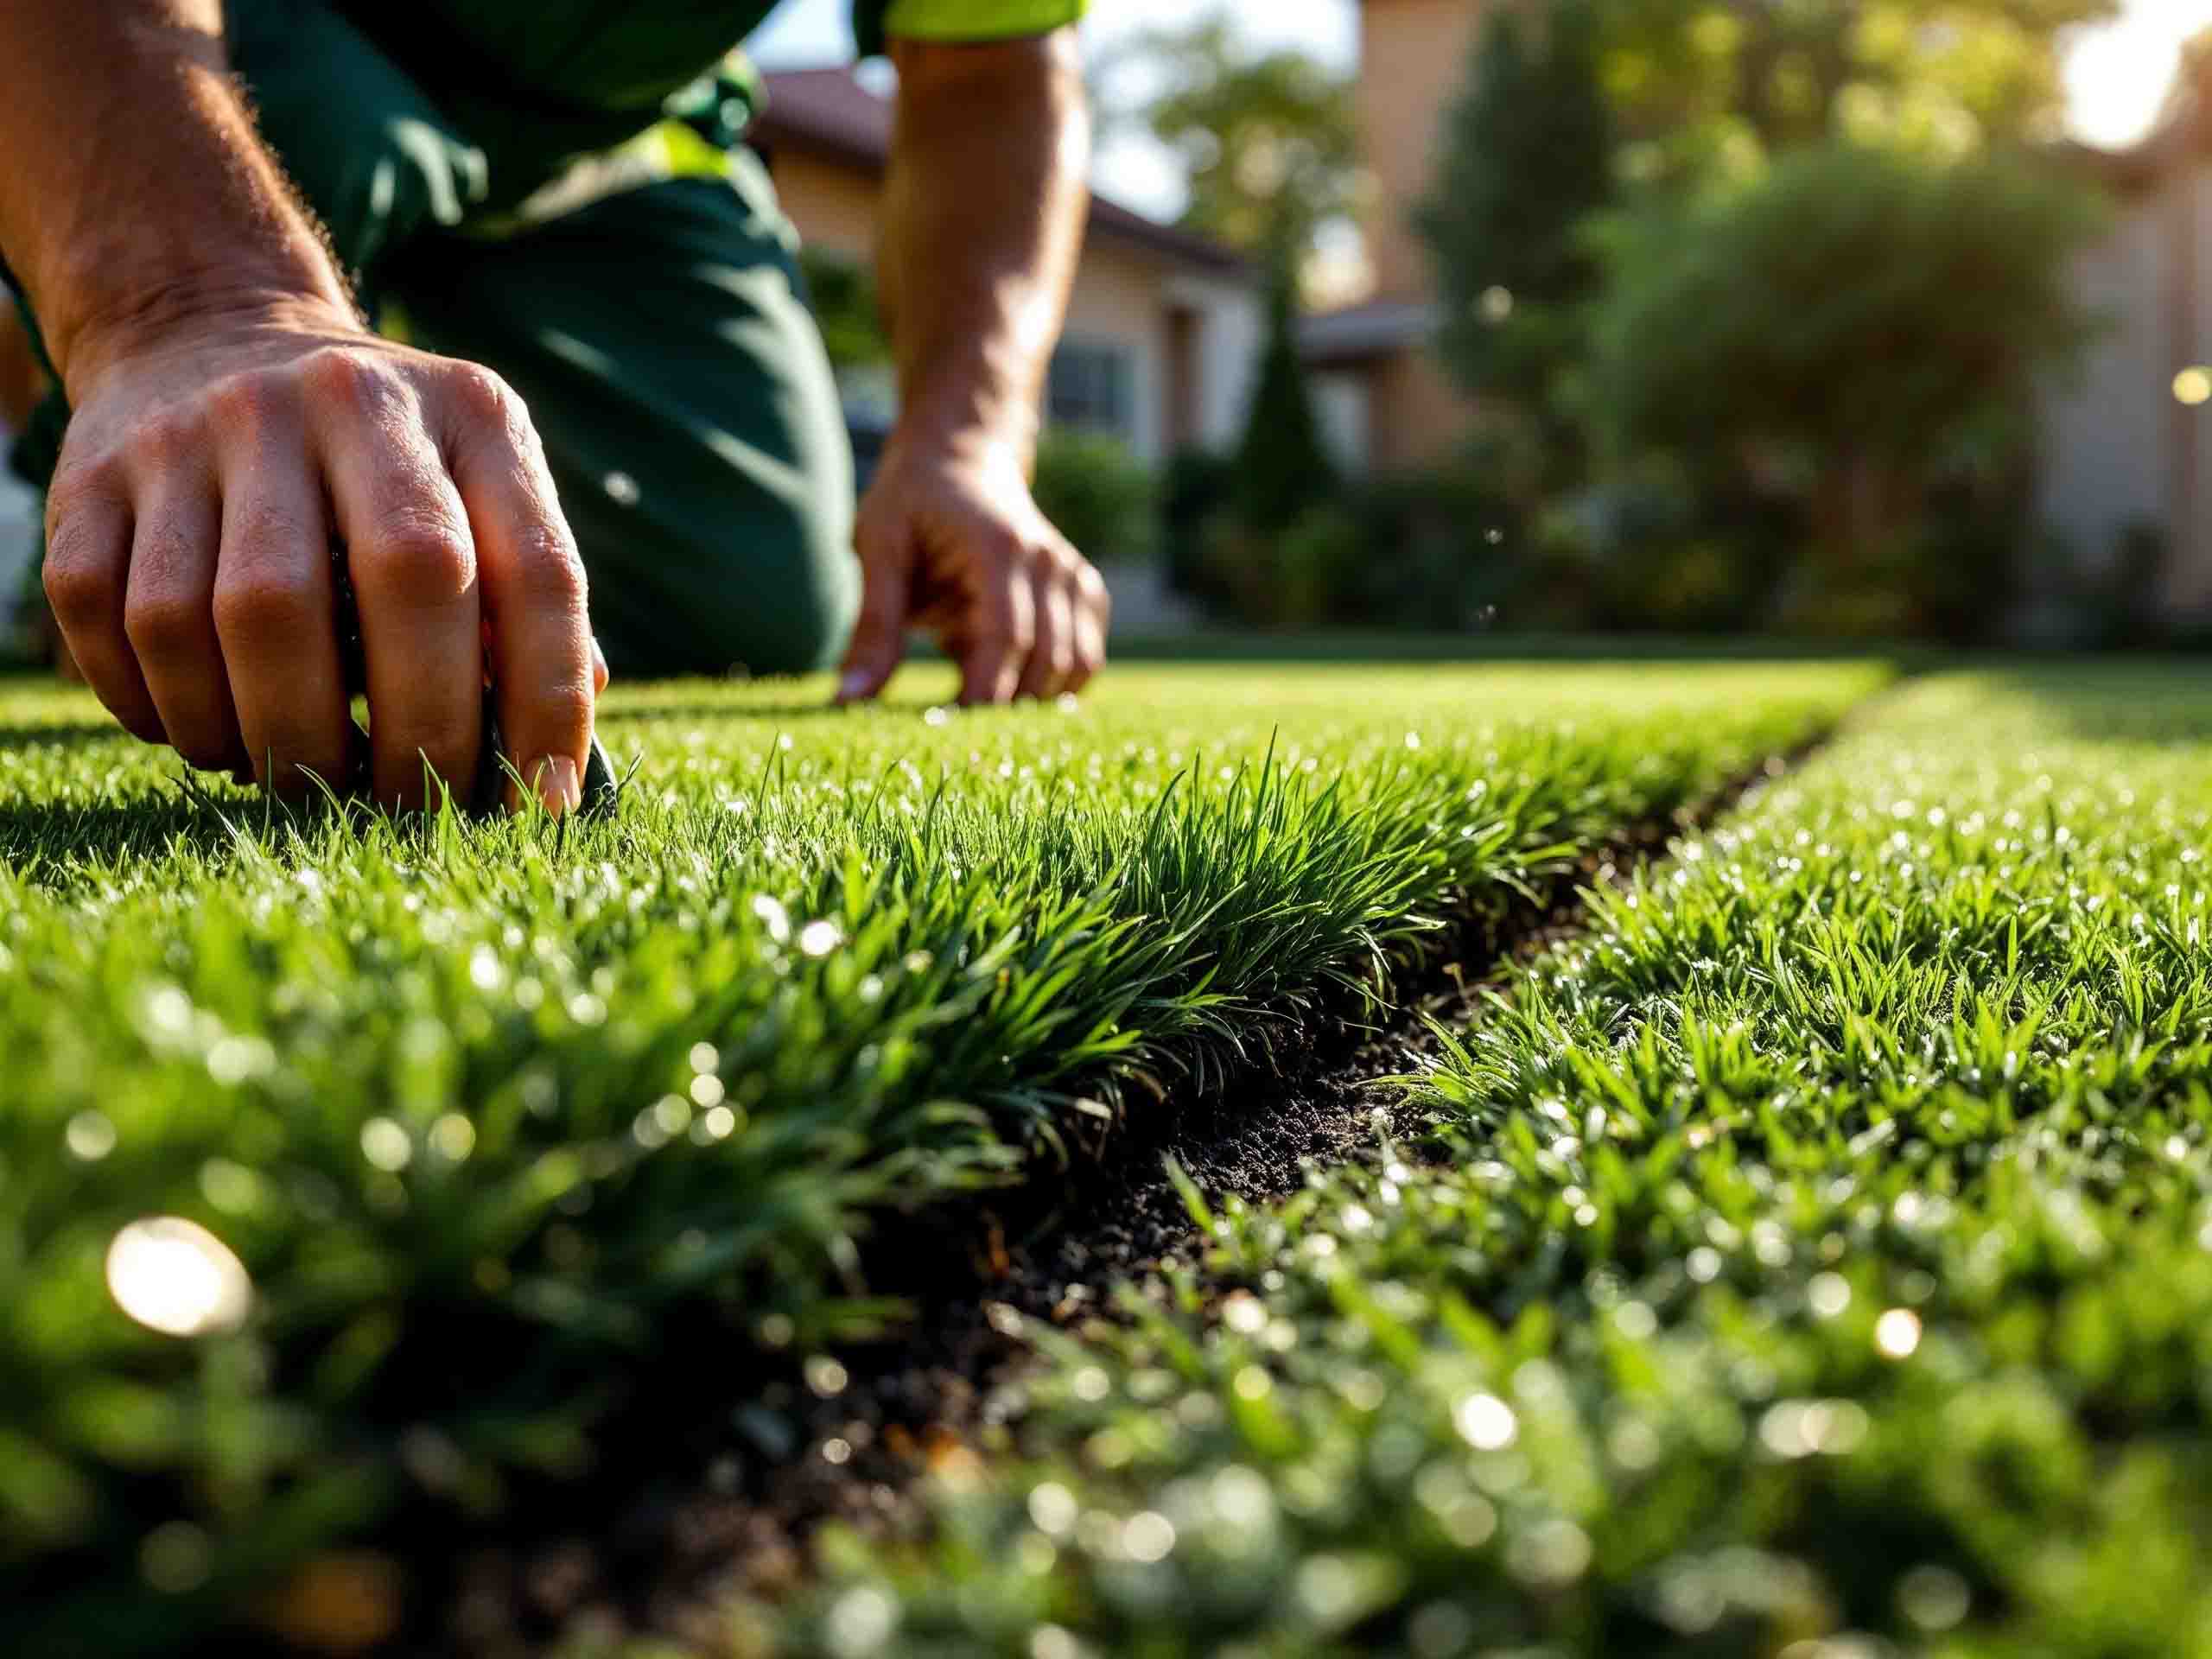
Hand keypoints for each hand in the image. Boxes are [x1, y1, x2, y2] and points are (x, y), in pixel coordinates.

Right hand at [43, 292, 603, 810]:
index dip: (548, 702)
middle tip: (417, 810)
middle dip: (420, 733)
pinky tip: (212, 733)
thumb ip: (522, 610)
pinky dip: (167, 711)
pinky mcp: (95, 476)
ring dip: (281, 739)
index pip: (539, 571)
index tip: (541, 804)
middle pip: (404, 583)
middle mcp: (347, 398)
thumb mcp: (476, 492)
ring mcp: (210, 427)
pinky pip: (120, 626)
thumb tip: (548, 769)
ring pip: (245, 619)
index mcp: (471, 413)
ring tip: (306, 781)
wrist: (204, 337)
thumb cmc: (380, 471)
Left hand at [837, 433, 1108, 704]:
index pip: (1006, 638)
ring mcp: (1074, 574)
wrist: (962, 455)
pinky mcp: (1085, 590)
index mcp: (999, 547)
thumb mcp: (878, 550)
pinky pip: (1085, 658)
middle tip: (955, 736)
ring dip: (1031, 700)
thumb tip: (848, 700)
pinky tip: (1010, 680)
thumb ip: (872, 627)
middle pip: (1046, 660)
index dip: (983, 693)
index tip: (944, 731)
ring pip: (1076, 665)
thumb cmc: (911, 502)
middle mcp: (1049, 561)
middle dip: (1005, 708)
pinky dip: (1053, 684)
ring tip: (979, 704)